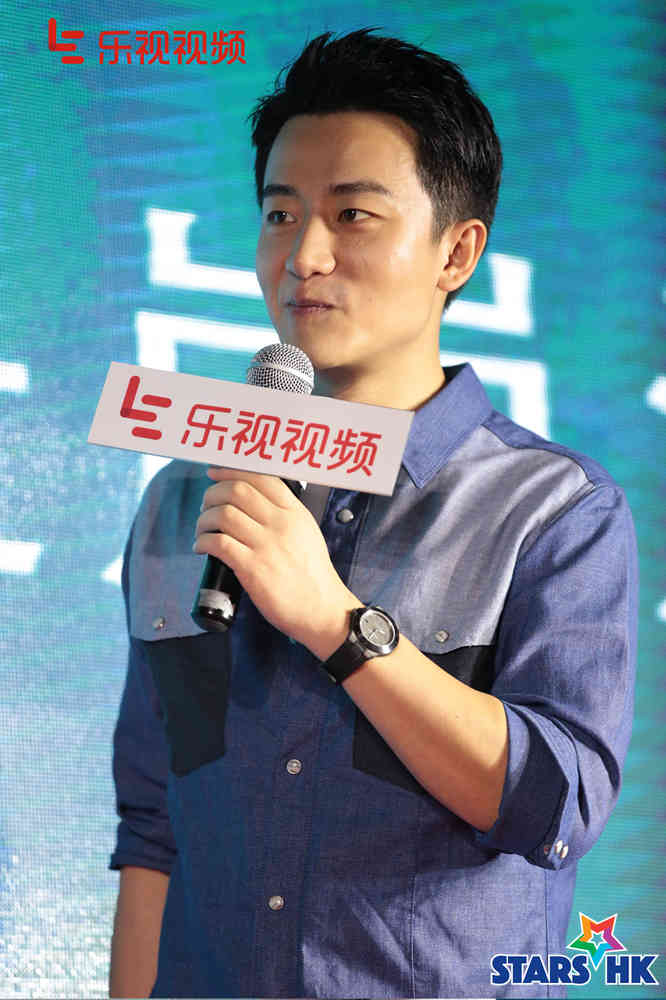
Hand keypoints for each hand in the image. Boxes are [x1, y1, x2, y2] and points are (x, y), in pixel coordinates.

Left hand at [193, 467, 358, 657]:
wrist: (321, 609)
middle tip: (206, 506)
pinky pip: (218, 543)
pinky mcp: (253, 568)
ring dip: (203, 519)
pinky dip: (203, 541)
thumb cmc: (311, 574)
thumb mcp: (306, 533)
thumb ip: (284, 515)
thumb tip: (250, 501)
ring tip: (201, 530)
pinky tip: (200, 547)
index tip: (215, 473)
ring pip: (223, 514)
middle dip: (212, 494)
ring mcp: (266, 545)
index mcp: (294, 512)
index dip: (231, 470)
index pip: (260, 477)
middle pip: (236, 491)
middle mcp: (281, 524)